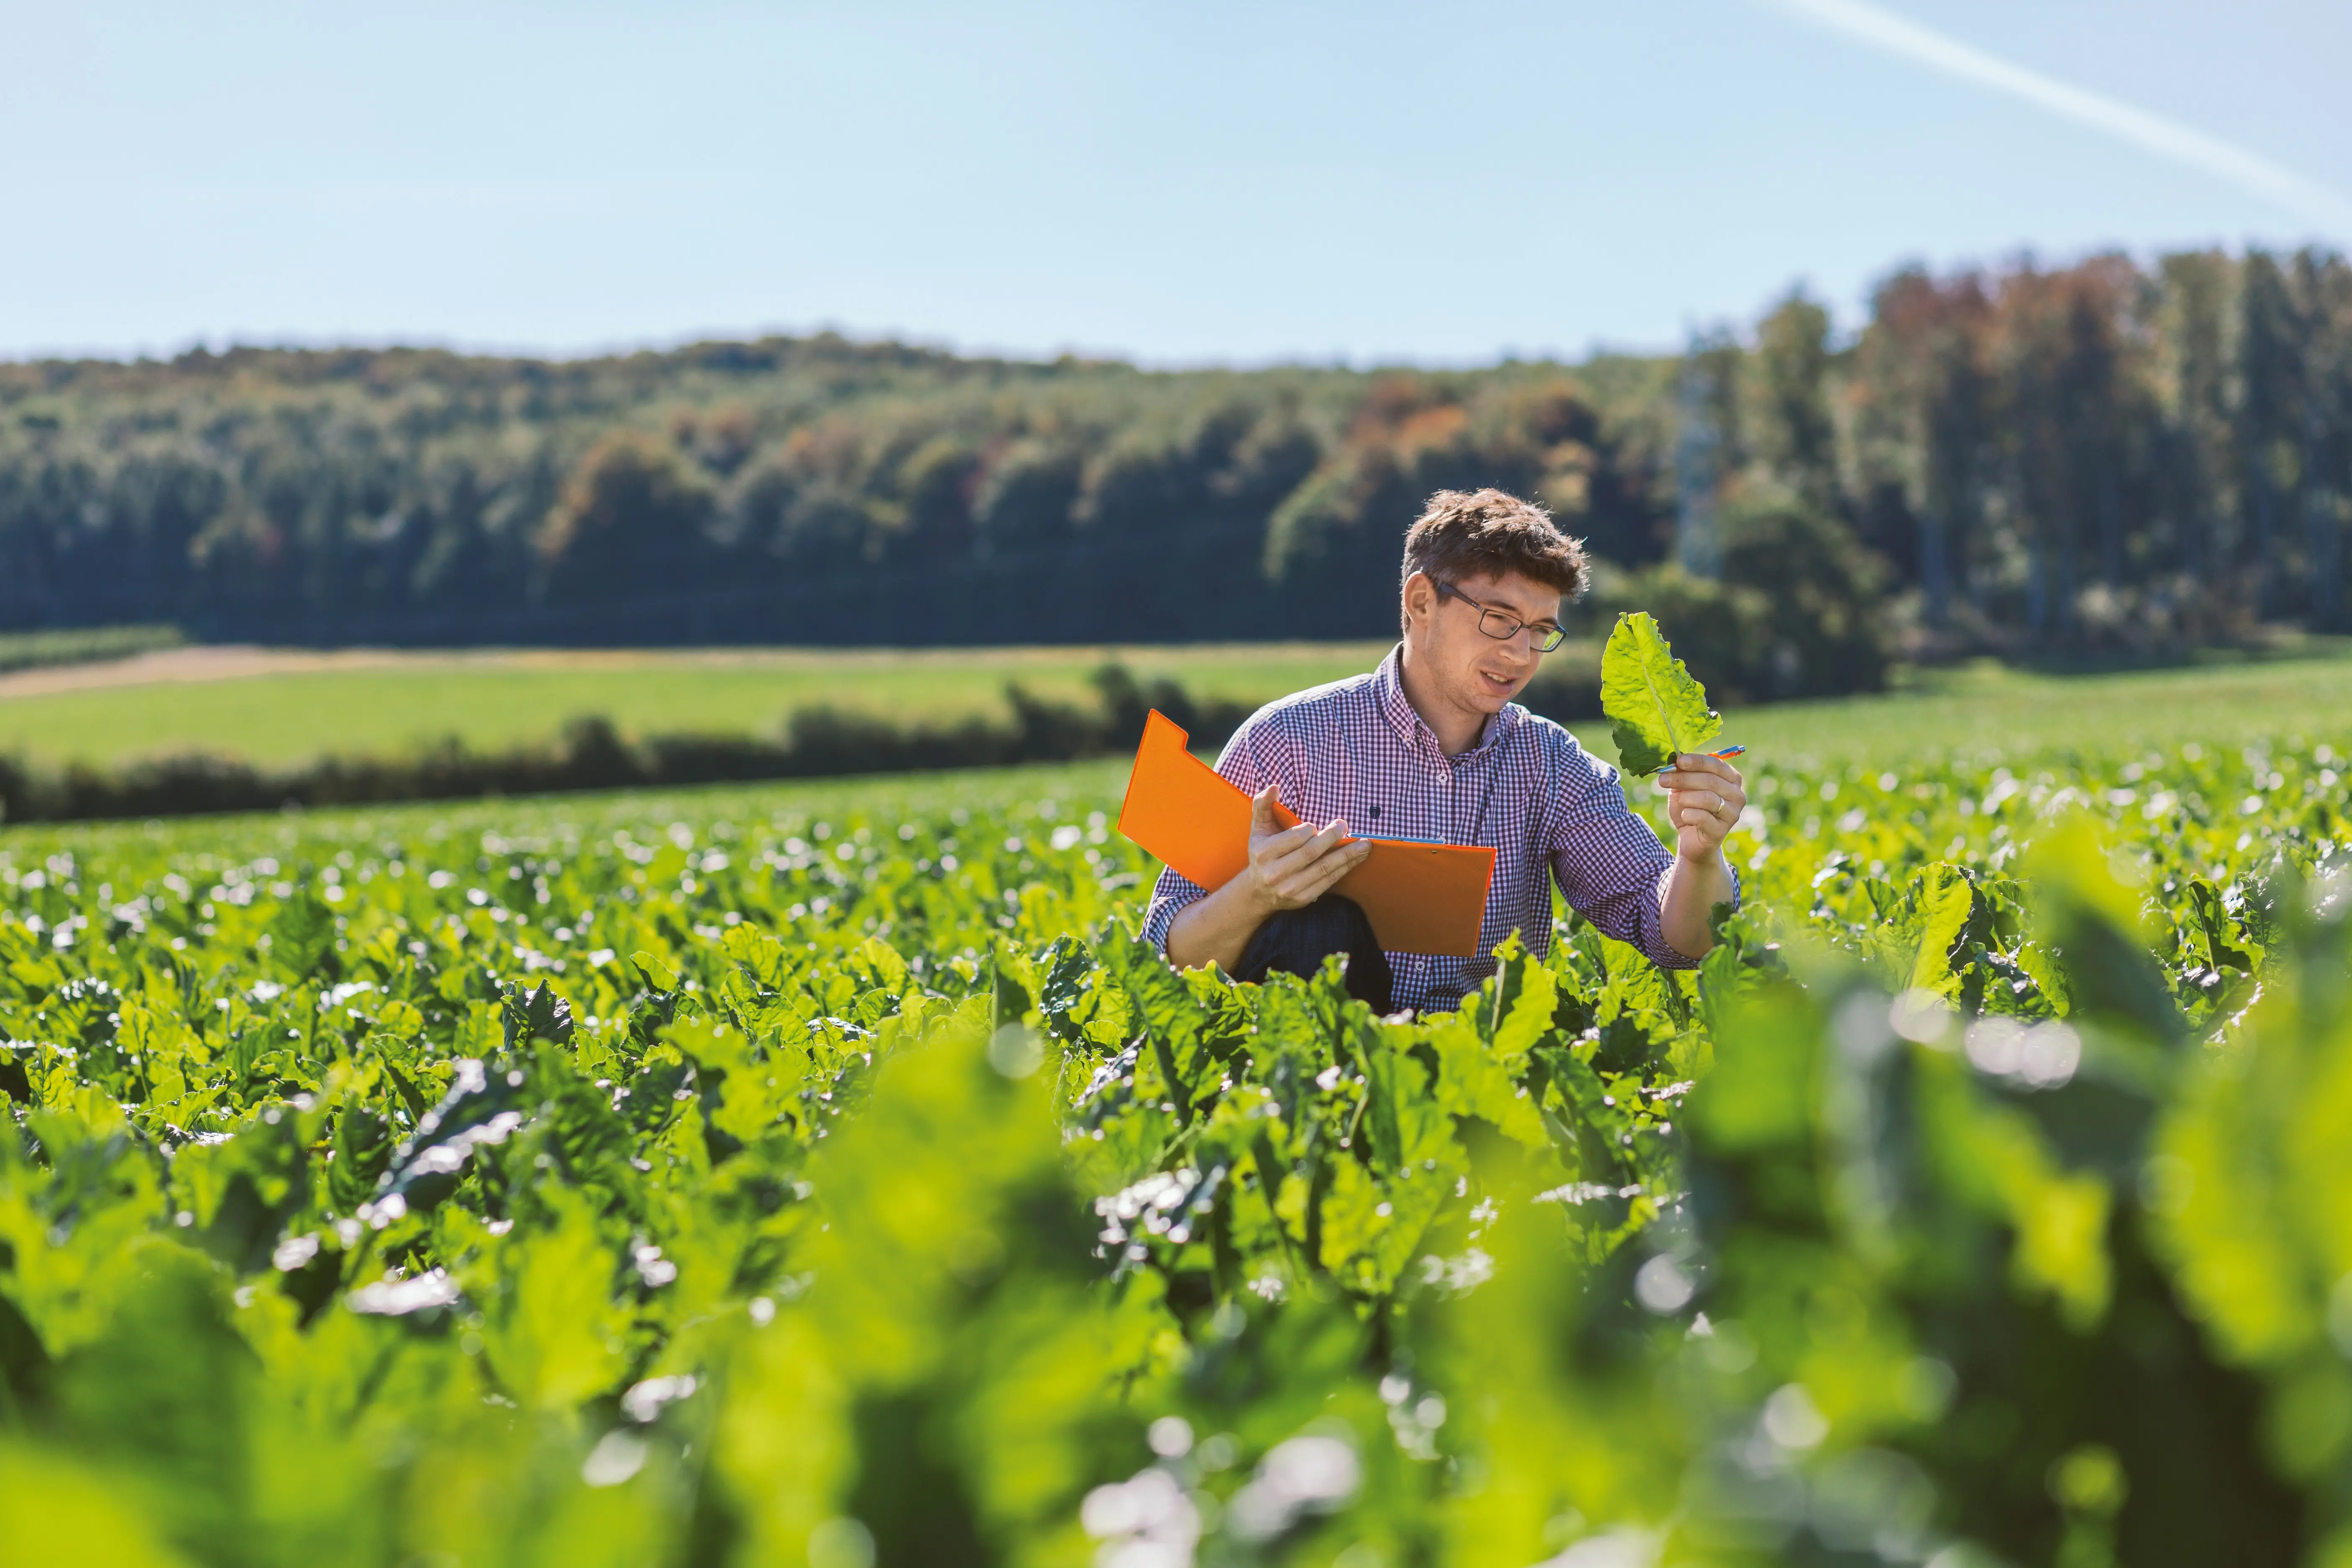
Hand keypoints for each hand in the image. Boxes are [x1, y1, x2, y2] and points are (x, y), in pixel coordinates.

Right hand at [1241, 786, 1372, 912]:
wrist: (1259, 892)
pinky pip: (1328, 882)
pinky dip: (1345, 869)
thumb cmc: (1262, 853)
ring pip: (1324, 869)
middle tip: (1345, 826)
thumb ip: (1263, 805)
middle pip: (1311, 853)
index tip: (1317, 825)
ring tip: (1364, 845)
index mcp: (1264, 853)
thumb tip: (1274, 787)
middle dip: (1332, 838)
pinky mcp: (1303, 899)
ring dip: (1347, 856)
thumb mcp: (1258, 828)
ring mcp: (1290, 888)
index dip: (1310, 830)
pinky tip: (1356, 859)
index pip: (1294, 838)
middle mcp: (1275, 873)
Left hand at [1654, 754, 1747, 859]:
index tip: (1679, 760)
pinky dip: (1688, 814)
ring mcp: (1732, 814)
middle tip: (1663, 779)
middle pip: (1711, 781)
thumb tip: (1674, 761)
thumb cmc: (1689, 808)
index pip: (1717, 764)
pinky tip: (1684, 815)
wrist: (1691, 838)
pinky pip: (1703, 817)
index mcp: (1731, 779)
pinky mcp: (1722, 830)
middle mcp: (1737, 795)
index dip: (1698, 761)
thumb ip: (1682, 773)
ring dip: (1686, 797)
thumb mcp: (1683, 787)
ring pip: (1708, 798)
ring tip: (1679, 800)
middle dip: (1684, 778)